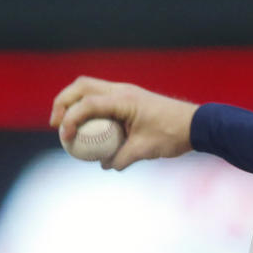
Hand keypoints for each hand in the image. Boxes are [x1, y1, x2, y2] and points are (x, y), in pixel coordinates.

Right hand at [50, 76, 198, 169]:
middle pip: (81, 87)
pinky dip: (89, 108)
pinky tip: (88, 127)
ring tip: (66, 124)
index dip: (70, 119)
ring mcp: (125, 92)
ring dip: (74, 102)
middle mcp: (121, 90)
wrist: (196, 124)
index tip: (64, 138)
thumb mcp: (145, 150)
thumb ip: (122, 158)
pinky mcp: (129, 98)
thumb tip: (105, 165)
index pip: (87, 104)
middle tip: (56, 125)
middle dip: (63, 103)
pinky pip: (102, 98)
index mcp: (123, 99)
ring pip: (90, 88)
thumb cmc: (172, 135)